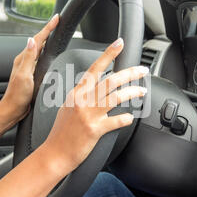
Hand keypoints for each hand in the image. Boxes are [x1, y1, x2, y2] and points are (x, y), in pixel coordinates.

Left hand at [0, 14, 59, 121]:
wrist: (13, 110)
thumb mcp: (24, 75)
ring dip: (47, 40)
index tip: (56, 18)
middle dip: (48, 31)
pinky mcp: (31, 74)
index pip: (38, 39)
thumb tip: (30, 40)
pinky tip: (49, 54)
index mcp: (23, 59)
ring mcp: (28, 67)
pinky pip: (40, 59)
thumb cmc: (17, 96)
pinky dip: (46, 52)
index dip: (48, 28)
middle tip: (57, 22)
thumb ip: (28, 58)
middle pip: (38, 41)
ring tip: (55, 33)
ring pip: (39, 49)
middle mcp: (24, 61)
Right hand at [42, 38, 148, 175]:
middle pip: (110, 80)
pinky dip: (126, 119)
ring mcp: (89, 115)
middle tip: (142, 70)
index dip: (108, 54)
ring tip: (142, 92)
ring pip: (116, 97)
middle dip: (130, 73)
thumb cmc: (61, 133)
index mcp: (77, 93)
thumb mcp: (68, 107)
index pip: (95, 68)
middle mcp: (83, 101)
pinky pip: (117, 121)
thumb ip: (82, 96)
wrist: (54, 153)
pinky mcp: (95, 130)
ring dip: (132, 93)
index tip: (119, 44)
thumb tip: (95, 88)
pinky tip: (130, 118)